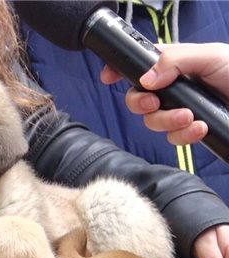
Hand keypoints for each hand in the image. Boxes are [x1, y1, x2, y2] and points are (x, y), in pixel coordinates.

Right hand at [101, 43, 228, 144]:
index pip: (139, 65)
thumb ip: (174, 62)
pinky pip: (173, 138)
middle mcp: (173, 88)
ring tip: (190, 117)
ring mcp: (181, 110)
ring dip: (168, 121)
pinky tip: (200, 128)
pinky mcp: (191, 130)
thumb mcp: (210, 57)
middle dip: (142, 104)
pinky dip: (184, 135)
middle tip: (155, 104)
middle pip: (138, 99)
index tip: (108, 77)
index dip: (119, 71)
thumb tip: (145, 79)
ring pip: (153, 122)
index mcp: (175, 64)